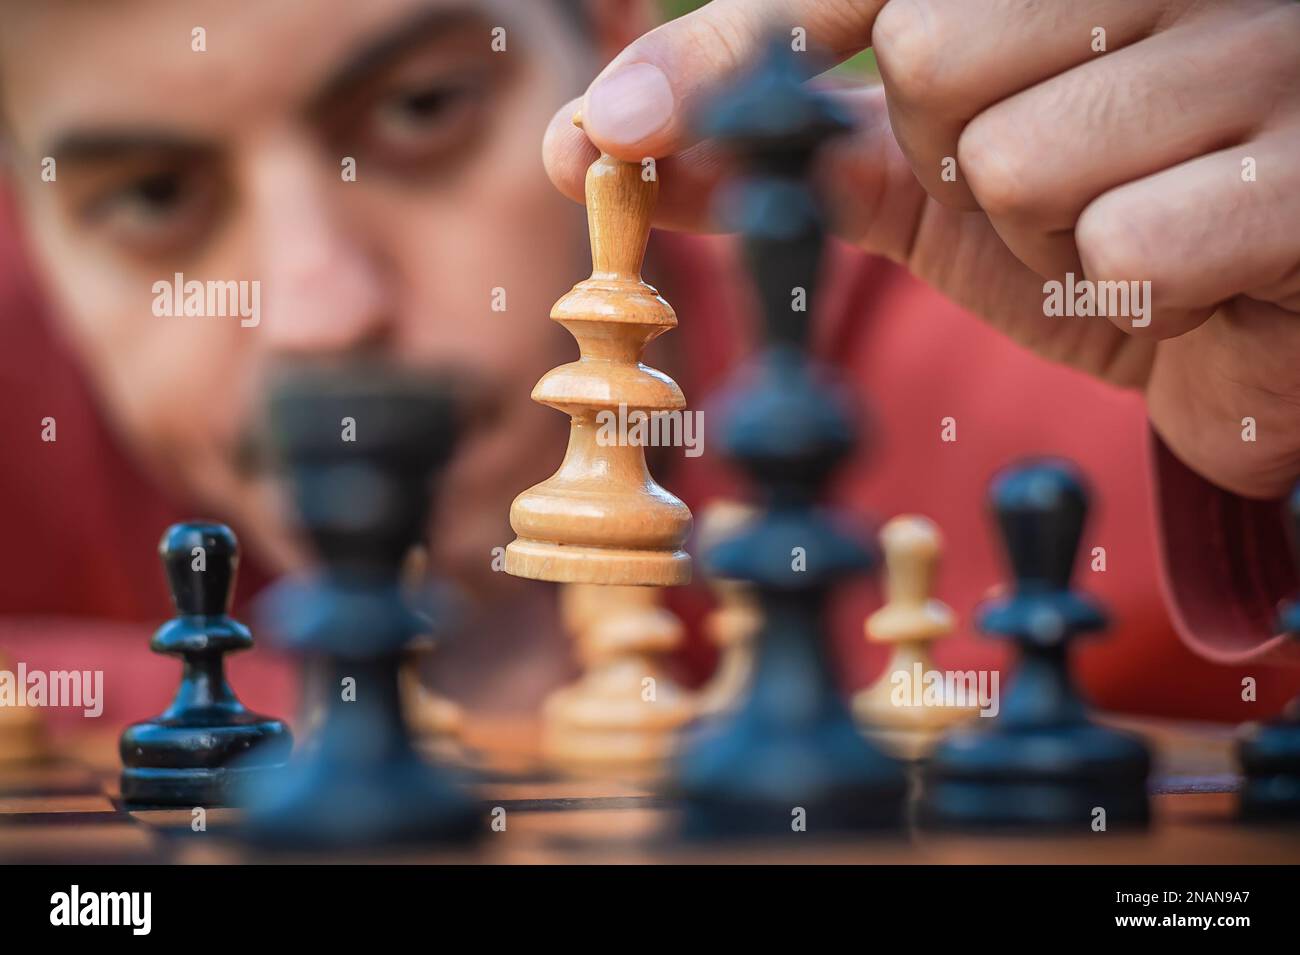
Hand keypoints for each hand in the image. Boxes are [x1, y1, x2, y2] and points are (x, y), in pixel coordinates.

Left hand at [542, 0, 1299, 498]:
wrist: (1241, 316)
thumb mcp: (918, 178)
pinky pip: (1123, 245)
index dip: (733, 52)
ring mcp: (1264, 46)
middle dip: (962, 158)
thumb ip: (788, 146)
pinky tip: (1198, 276)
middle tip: (1048, 186)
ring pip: (1022, 159)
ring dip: (1045, 236)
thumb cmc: (1074, 225)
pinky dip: (1131, 291)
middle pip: (936, 54)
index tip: (609, 133)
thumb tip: (607, 143)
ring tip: (1122, 226)